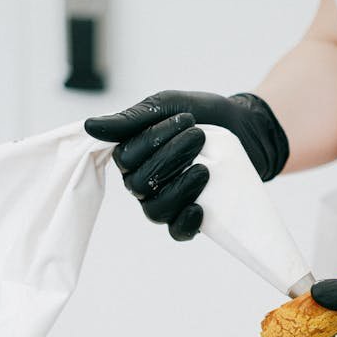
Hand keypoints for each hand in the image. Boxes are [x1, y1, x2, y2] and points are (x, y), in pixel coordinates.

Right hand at [84, 90, 288, 240]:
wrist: (247, 128)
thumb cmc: (202, 115)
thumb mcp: (167, 105)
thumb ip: (131, 118)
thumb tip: (89, 126)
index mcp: (133, 156)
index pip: (126, 159)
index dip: (152, 142)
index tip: (185, 119)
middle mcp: (144, 183)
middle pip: (141, 184)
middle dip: (171, 159)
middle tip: (198, 136)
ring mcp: (167, 202)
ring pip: (156, 210)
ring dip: (180, 189)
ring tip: (205, 169)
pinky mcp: (191, 216)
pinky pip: (177, 231)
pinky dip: (186, 222)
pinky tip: (199, 207)